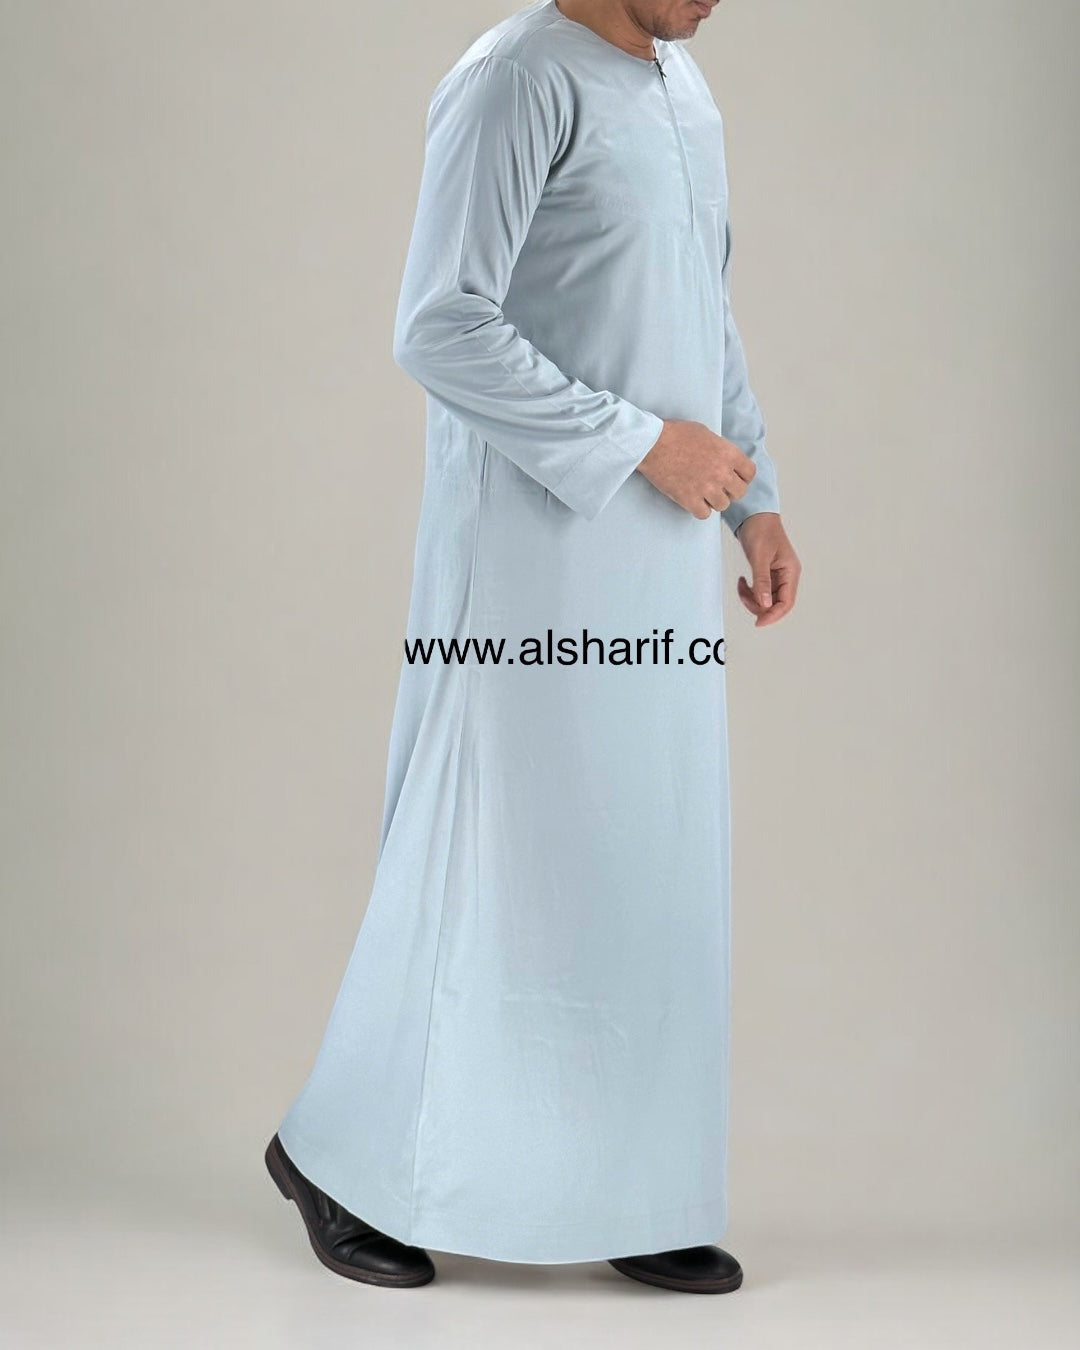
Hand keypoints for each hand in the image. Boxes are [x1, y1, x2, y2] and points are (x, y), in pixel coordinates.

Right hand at [636, 419, 755, 518]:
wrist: (653, 443)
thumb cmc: (676, 434)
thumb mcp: (706, 433)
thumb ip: (720, 449)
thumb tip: (724, 459)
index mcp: (728, 453)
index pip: (749, 473)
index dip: (743, 477)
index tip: (735, 478)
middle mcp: (721, 472)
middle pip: (739, 493)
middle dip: (730, 491)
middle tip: (719, 488)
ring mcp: (706, 487)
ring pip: (723, 505)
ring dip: (715, 501)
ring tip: (704, 494)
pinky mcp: (689, 499)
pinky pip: (704, 514)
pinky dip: (700, 510)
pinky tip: (694, 501)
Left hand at [734, 512, 799, 626]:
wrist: (755, 515)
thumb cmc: (761, 530)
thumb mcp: (759, 556)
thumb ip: (762, 581)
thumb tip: (764, 605)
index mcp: (790, 571)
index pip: (786, 602)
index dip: (773, 615)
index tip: (758, 622)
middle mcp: (787, 575)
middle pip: (776, 603)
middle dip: (759, 606)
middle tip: (743, 597)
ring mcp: (778, 575)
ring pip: (766, 598)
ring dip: (752, 598)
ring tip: (741, 586)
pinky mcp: (768, 573)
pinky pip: (760, 590)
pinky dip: (750, 591)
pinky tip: (742, 582)